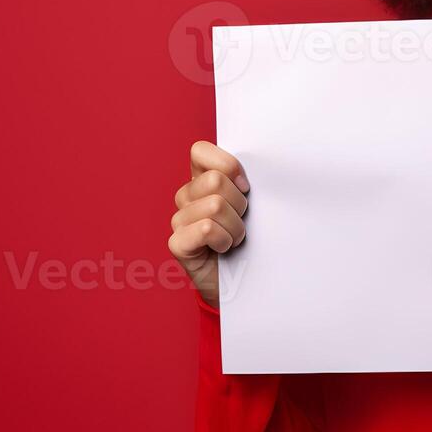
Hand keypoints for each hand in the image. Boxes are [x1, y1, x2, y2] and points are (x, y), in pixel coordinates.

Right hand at [169, 141, 249, 308]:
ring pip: (215, 205)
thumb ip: (245, 182)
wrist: (245, 280)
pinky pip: (206, 228)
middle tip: (241, 220)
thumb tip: (251, 175)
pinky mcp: (177, 243)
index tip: (245, 187)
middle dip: (238, 203)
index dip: (228, 165)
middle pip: (215, 180)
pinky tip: (223, 249)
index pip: (200, 151)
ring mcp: (178, 220)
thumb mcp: (253, 204)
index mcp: (201, 180)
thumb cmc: (252, 238)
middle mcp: (185, 197)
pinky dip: (224, 240)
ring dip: (235, 226)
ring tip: (235, 238)